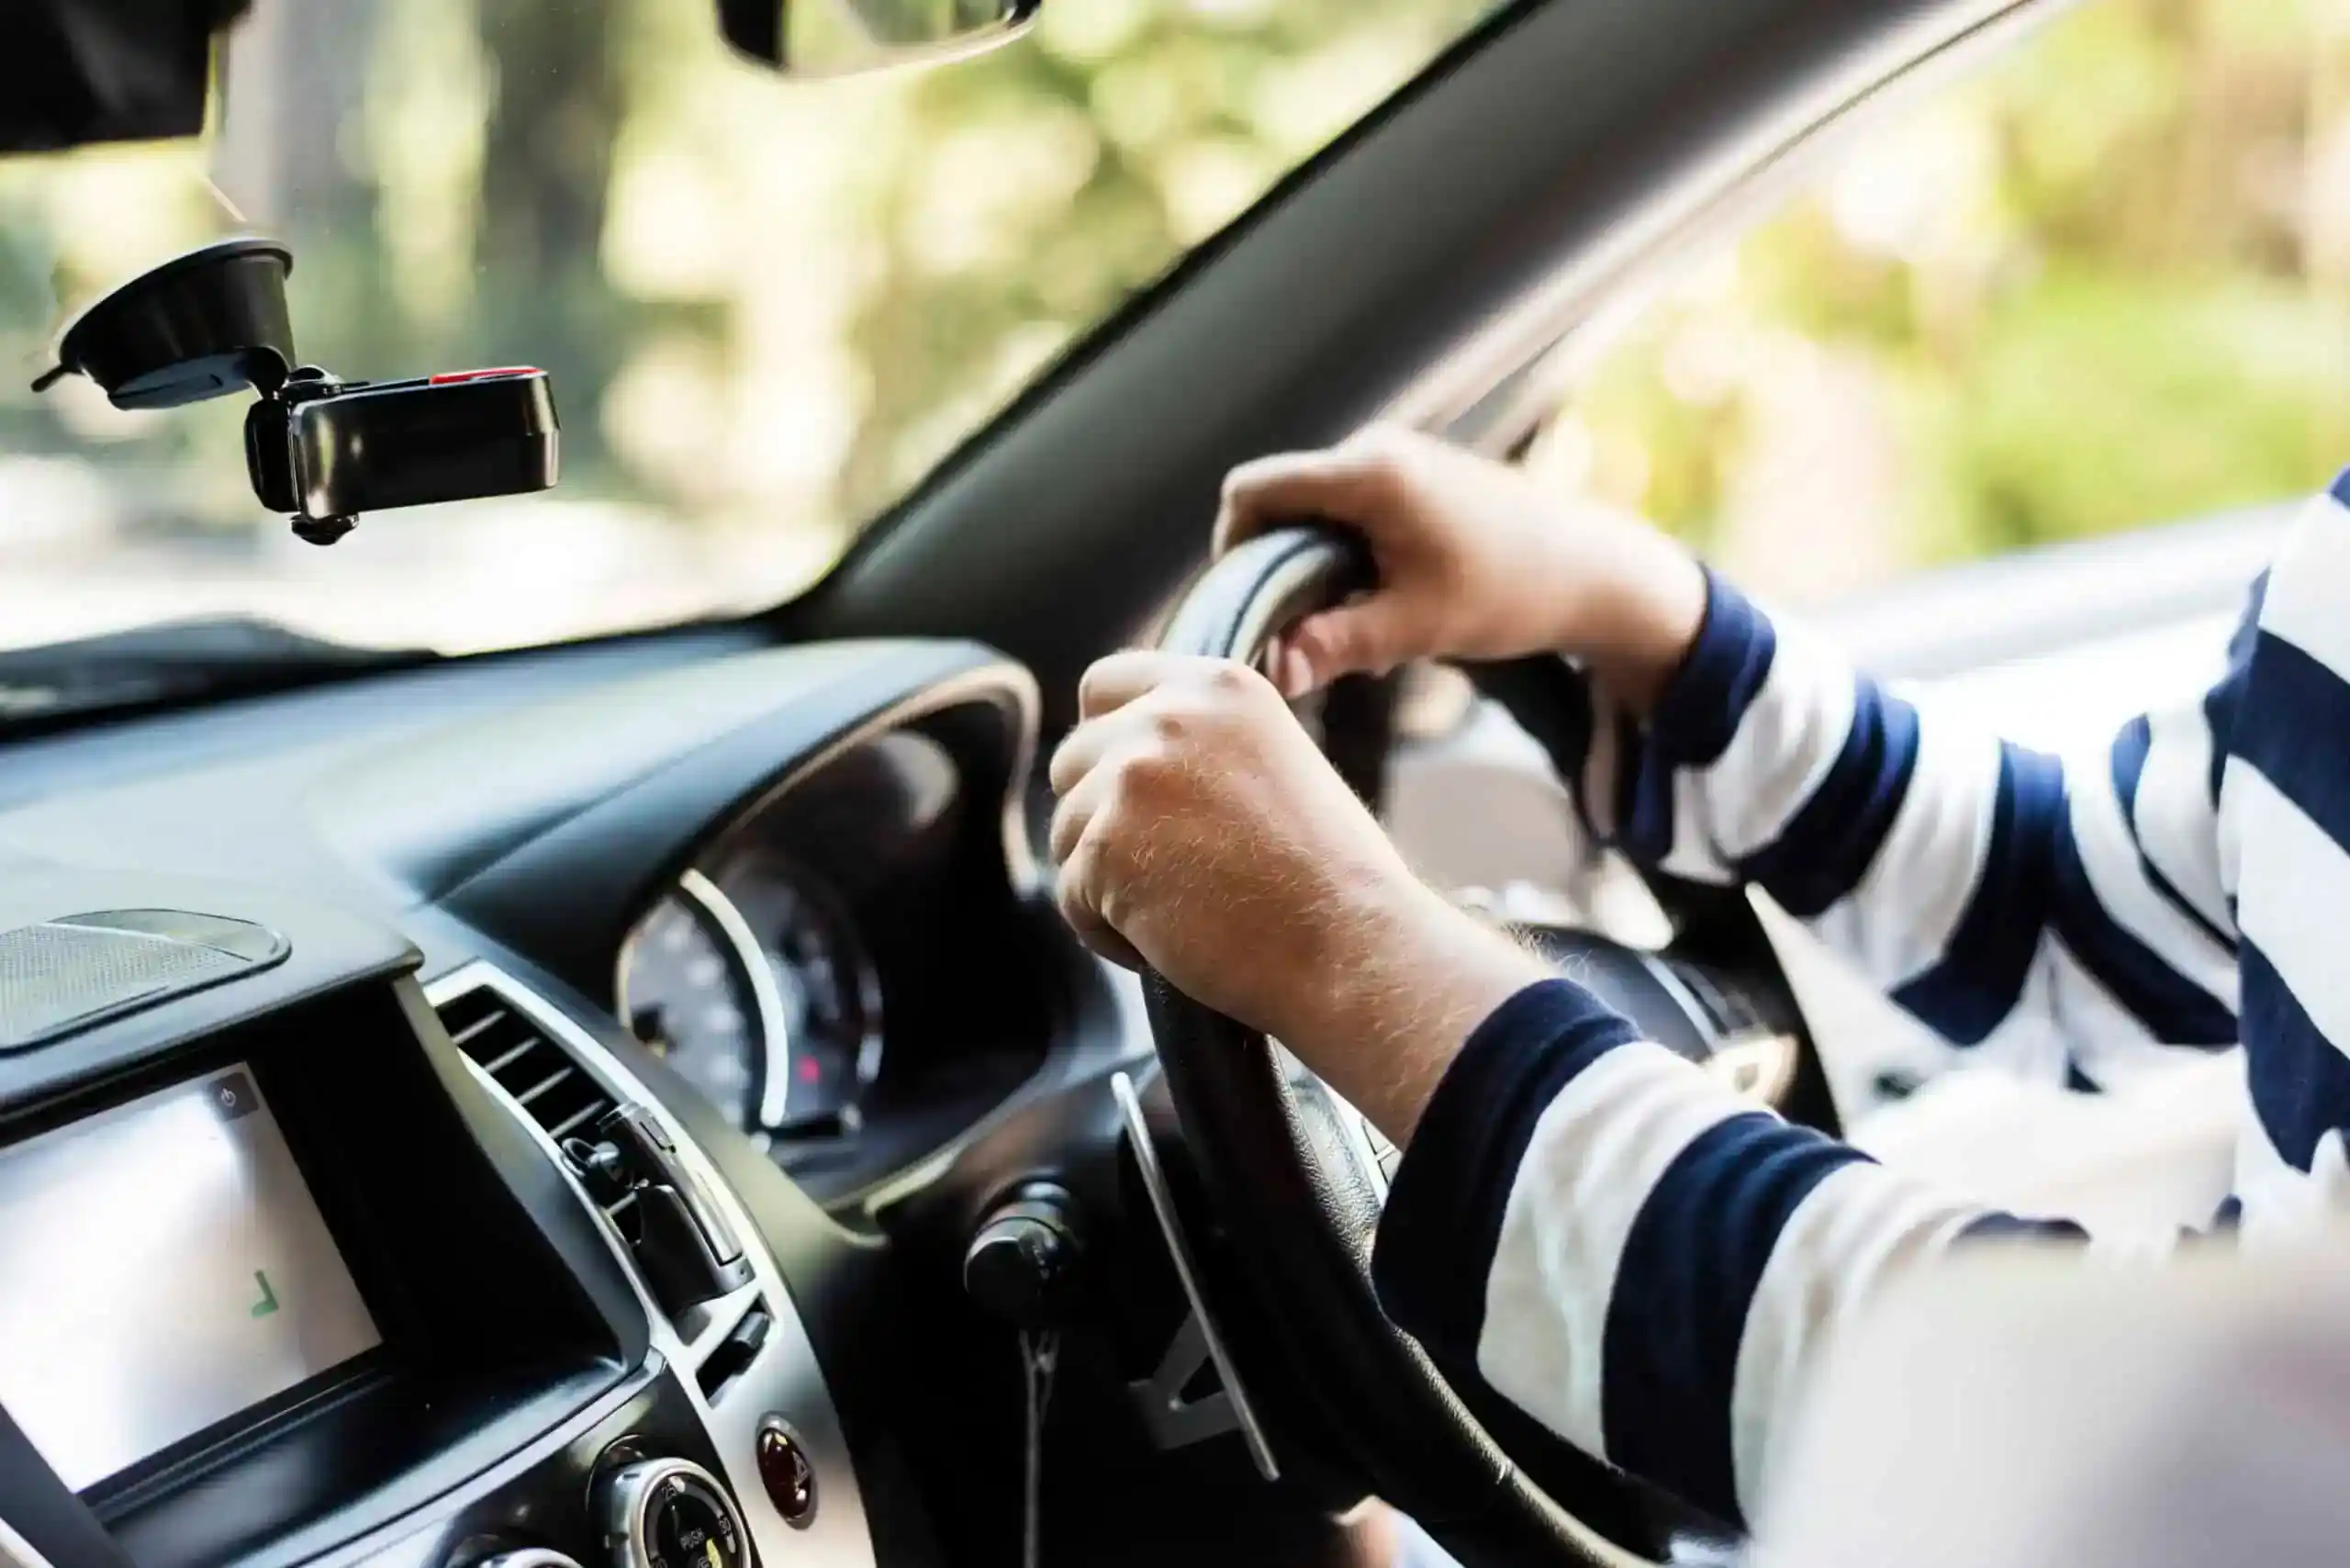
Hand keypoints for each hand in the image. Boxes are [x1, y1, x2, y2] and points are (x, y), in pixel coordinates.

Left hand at [1049, 651, 1548, 1140]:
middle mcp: (1167, 716)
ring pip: (1067, 832)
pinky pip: (1071, 894)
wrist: (1350, 944)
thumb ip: (1201, 741)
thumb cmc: (1329, 876)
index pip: (1105, 685)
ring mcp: (1131, 778)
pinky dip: (1107, 930)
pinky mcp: (1105, 846)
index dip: (1105, 740)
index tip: (1132, 793)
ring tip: (1184, 912)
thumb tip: (1126, 754)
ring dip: (1107, 880)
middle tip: (1171, 872)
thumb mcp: (1275, 759)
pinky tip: (1172, 941)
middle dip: (1103, 820)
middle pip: (1073, 762)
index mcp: (1215, 686)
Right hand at [1217, 425, 1707, 711]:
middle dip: (1275, 566)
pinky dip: (1345, 557)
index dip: (1231, 548)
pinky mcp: (1411, 477)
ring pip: (1313, 510)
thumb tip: (1270, 674)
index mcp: (1367, 474)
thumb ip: (1334, 645)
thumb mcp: (1415, 627)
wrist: (1591, 568)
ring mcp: (1393, 458)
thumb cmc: (1508, 593)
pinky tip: (1383, 605)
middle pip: (1278, 500)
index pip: (1252, 491)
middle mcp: (1373, 450)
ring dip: (1313, 567)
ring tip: (1353, 624)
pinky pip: (1347, 510)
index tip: (1248, 606)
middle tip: (1299, 629)